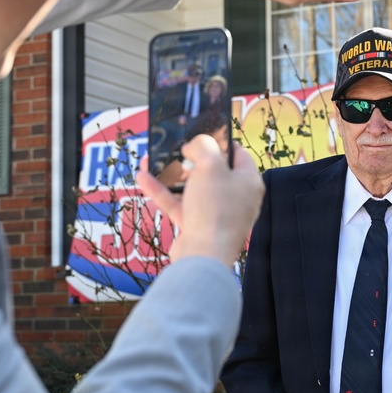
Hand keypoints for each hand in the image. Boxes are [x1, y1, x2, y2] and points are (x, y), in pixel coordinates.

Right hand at [137, 136, 263, 266]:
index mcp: (248, 182)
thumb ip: (203, 146)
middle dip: (190, 159)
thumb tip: (194, 145)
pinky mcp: (197, 227)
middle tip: (175, 150)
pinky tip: (143, 178)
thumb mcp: (210, 165)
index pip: (237, 154)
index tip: (200, 136)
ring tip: (151, 161)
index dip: (218, 142)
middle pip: (212, 172)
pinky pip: (179, 205)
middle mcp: (236, 199)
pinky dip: (162, 193)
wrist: (203, 256)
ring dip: (171, 175)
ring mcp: (216, 214)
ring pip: (191, 189)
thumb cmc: (215, 209)